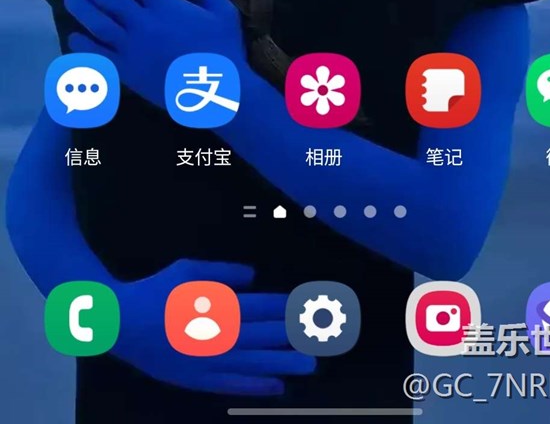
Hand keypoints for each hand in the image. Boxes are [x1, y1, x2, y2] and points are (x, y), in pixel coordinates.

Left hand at [65, 0, 244, 106]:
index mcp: (167, 6)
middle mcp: (145, 25)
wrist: (216, 92)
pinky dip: (85, 47)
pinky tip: (74, 38)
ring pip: (99, 26)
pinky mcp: (129, 73)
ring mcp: (134, 50)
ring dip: (82, 10)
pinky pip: (100, 57)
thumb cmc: (223, 49)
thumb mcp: (222, 11)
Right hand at [115, 258, 315, 393]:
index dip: (284, 307)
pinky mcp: (196, 380)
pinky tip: (276, 387)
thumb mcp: (188, 270)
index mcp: (213, 306)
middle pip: (262, 337)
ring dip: (283, 364)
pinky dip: (255, 387)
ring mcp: (206, 362)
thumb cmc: (156, 291)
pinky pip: (231, 386)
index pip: (258, 308)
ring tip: (310, 364)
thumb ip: (223, 274)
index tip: (307, 307)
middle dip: (293, 336)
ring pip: (252, 364)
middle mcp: (213, 336)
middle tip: (322, 337)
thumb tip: (254, 277)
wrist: (119, 324)